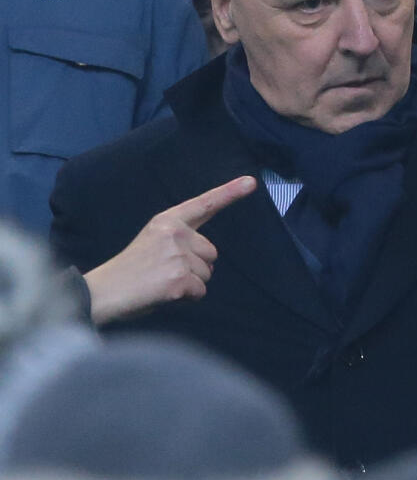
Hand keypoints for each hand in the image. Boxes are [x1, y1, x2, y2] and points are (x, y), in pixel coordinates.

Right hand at [83, 176, 256, 324]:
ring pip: (207, 274)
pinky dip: (186, 297)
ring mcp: (178, 255)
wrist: (102, 292)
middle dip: (196, 266)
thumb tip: (204, 255)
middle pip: (211, 253)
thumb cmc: (129, 271)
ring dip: (190, 283)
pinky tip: (163, 293)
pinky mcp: (180, 278)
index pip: (204, 204)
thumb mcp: (153, 242)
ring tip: (161, 282)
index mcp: (167, 221)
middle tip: (165, 272)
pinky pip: (199, 291)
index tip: (251, 182)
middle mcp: (175, 233)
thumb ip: (179, 240)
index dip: (229, 193)